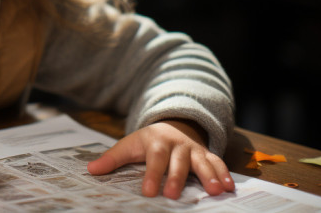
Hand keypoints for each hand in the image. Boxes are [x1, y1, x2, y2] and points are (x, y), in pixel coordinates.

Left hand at [86, 120, 234, 198]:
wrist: (172, 126)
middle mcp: (177, 144)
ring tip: (215, 191)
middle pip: (178, 162)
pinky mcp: (206, 155)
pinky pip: (218, 163)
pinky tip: (230, 187)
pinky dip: (224, 174)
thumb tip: (90, 170)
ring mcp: (194, 149)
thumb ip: (112, 159)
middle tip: (174, 195)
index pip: (154, 159)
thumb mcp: (128, 146)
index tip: (148, 193)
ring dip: (209, 176)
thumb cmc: (147, 142)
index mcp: (156, 142)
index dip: (151, 175)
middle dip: (177, 178)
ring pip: (202, 161)